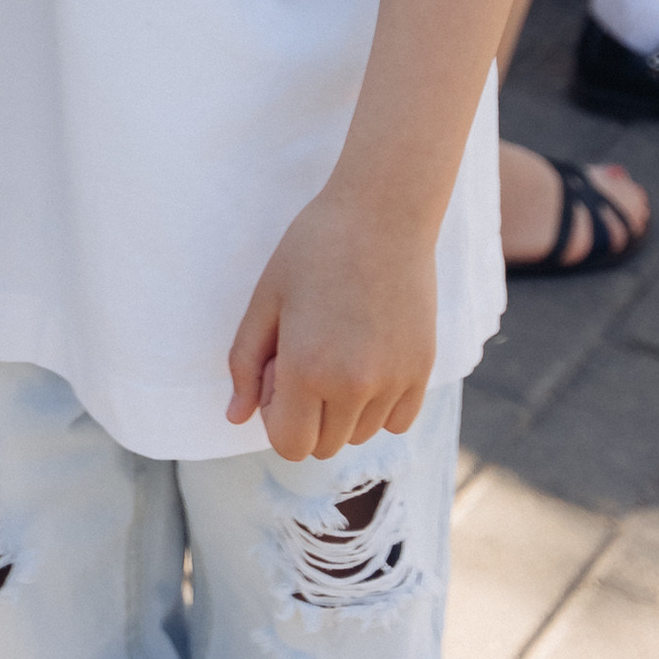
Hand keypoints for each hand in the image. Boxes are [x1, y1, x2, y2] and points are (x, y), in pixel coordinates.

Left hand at [227, 191, 435, 460]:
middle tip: (308, 354)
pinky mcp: (423, 371)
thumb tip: (235, 417)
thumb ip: (245, 362)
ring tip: (340, 349)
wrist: (383, 212)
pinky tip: (370, 356)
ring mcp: (394, 381)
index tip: (279, 374)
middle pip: (323, 446)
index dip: (276, 416)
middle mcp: (355, 386)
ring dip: (343, 410)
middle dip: (307, 414)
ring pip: (360, 435)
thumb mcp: (267, 297)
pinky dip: (380, 404)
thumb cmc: (315, 246)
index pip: (289, 444)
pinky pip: (397, 421)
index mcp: (308, 368)